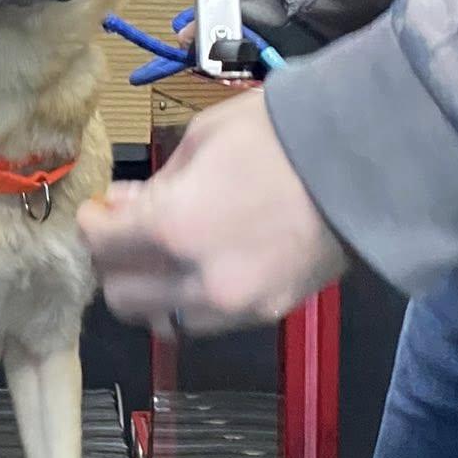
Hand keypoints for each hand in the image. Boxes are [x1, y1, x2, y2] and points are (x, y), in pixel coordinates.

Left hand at [77, 90, 345, 333]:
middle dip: (114, 266)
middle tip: (125, 236)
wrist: (365, 162)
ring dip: (151, 293)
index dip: (91, 224)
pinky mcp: (267, 315)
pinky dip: (192, 301)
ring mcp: (234, 306)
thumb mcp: (201, 140)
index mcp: (172, 228)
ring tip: (163, 258)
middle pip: (121, 298)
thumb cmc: (278, 135)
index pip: (100, 245)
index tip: (99, 210)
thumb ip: (155, 183)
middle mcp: (195, 281)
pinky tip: (203, 268)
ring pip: (163, 322)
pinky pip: (207, 322)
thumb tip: (125, 206)